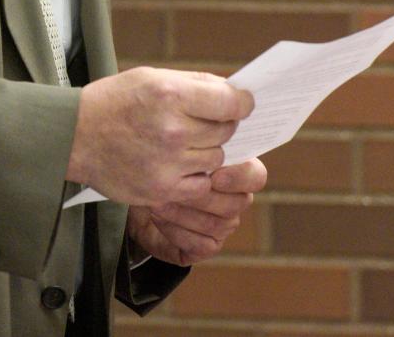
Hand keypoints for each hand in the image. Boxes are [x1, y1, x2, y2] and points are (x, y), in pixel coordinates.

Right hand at [66, 66, 253, 206]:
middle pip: (226, 130)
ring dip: (207, 149)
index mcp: (169, 95)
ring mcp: (169, 164)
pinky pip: (201, 184)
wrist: (74, 137)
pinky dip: (195, 174)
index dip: (241, 101)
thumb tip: (233, 93)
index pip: (229, 102)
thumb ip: (194, 84)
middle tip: (203, 120)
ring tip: (183, 141)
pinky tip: (177, 161)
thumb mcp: (150, 77)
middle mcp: (172, 130)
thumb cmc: (113, 101)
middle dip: (221, 123)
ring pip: (216, 158)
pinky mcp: (163, 190)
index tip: (243, 103)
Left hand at [127, 157, 267, 266]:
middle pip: (236, 204)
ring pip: (217, 225)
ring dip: (182, 211)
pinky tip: (158, 218)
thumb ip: (194, 146)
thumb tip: (201, 149)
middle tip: (172, 185)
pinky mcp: (206, 247)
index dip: (239, 177)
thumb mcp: (174, 149)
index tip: (214, 175)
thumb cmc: (159, 163)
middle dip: (200, 195)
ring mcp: (223, 226)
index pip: (256, 176)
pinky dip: (176, 231)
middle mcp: (234, 200)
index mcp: (235, 170)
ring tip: (157, 199)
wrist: (137, 192)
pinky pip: (202, 245)